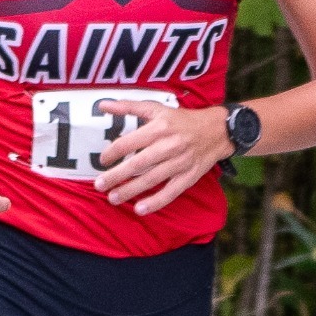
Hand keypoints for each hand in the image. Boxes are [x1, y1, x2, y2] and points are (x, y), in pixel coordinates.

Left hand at [93, 99, 230, 214]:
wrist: (217, 131)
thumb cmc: (182, 120)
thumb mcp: (156, 108)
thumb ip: (128, 107)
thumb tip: (102, 105)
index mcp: (159, 128)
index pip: (130, 142)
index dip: (113, 152)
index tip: (102, 161)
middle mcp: (169, 146)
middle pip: (138, 163)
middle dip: (117, 175)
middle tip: (99, 185)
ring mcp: (180, 163)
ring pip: (152, 179)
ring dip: (131, 190)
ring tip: (113, 198)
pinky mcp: (189, 176)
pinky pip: (171, 191)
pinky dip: (156, 201)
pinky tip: (140, 209)